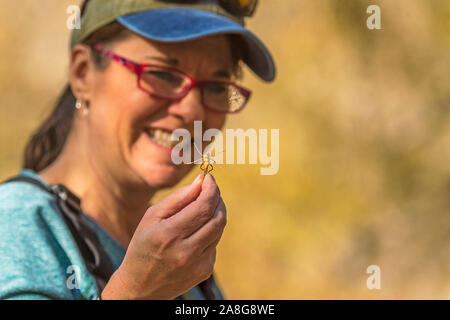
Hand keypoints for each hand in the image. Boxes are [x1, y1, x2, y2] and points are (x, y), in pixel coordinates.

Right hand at [101, 174, 226, 299]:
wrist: (140, 287)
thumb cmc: (143, 246)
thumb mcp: (151, 218)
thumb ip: (177, 198)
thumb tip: (201, 182)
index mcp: (168, 234)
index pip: (203, 207)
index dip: (211, 189)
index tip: (209, 179)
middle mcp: (185, 251)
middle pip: (217, 217)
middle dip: (217, 199)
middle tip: (209, 190)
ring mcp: (197, 264)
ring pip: (219, 229)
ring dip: (216, 213)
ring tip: (203, 208)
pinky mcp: (205, 270)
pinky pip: (215, 242)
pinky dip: (210, 231)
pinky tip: (196, 232)